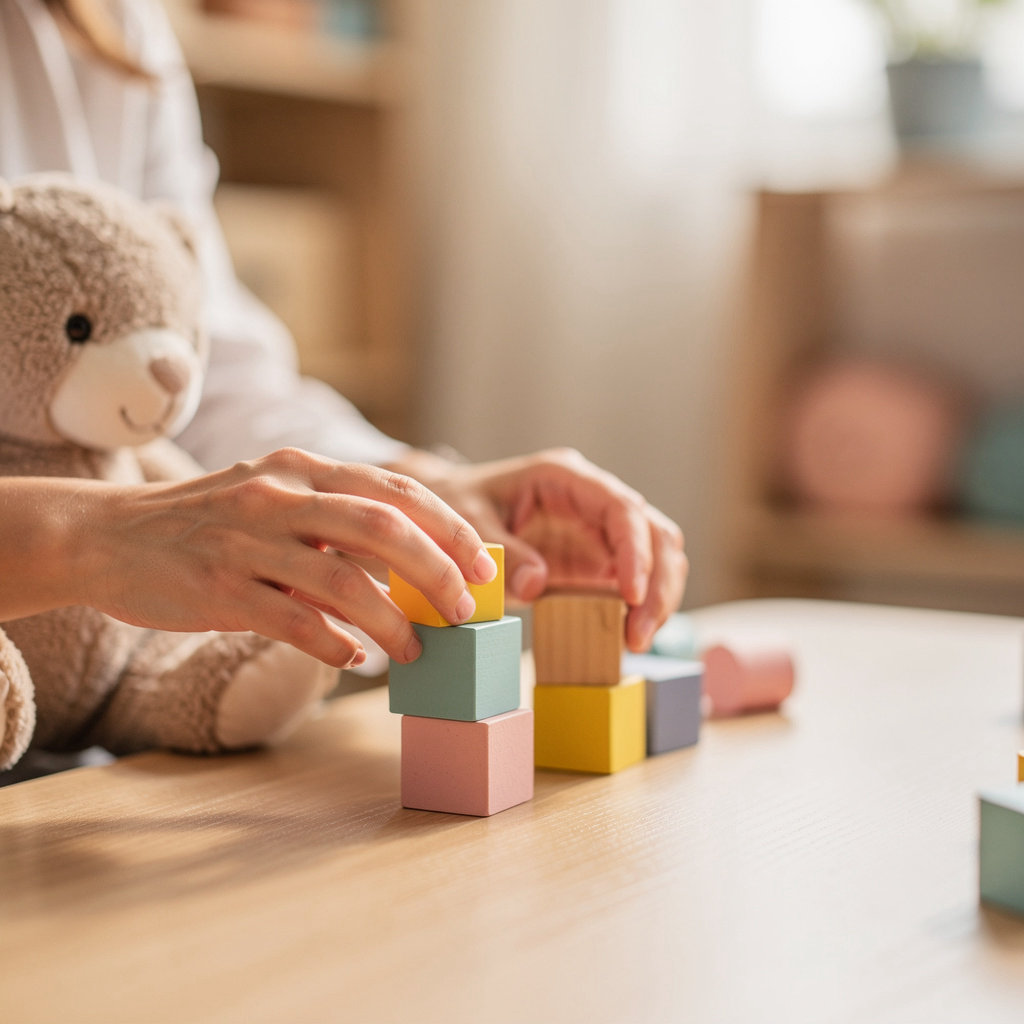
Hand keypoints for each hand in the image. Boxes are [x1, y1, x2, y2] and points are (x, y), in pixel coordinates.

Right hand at [75, 449, 495, 666]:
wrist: (106, 536)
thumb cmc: (205, 523)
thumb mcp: (272, 500)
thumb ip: (333, 524)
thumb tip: (405, 569)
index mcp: (301, 468)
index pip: (396, 489)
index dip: (448, 527)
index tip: (482, 565)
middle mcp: (279, 496)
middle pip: (382, 527)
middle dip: (437, 570)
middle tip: (465, 609)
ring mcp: (247, 543)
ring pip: (344, 583)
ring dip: (392, 621)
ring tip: (414, 649)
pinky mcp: (219, 591)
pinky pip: (293, 623)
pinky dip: (334, 646)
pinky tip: (354, 659)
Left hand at [391, 447, 686, 651]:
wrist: (443, 517)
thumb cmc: (455, 507)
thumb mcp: (467, 525)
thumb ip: (501, 551)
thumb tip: (535, 584)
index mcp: (565, 478)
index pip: (622, 507)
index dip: (635, 550)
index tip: (631, 595)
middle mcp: (592, 500)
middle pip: (655, 533)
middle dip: (658, 584)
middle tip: (639, 635)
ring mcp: (599, 531)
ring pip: (657, 557)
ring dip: (657, 599)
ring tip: (635, 642)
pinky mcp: (596, 561)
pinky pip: (634, 582)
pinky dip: (639, 609)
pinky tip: (626, 638)